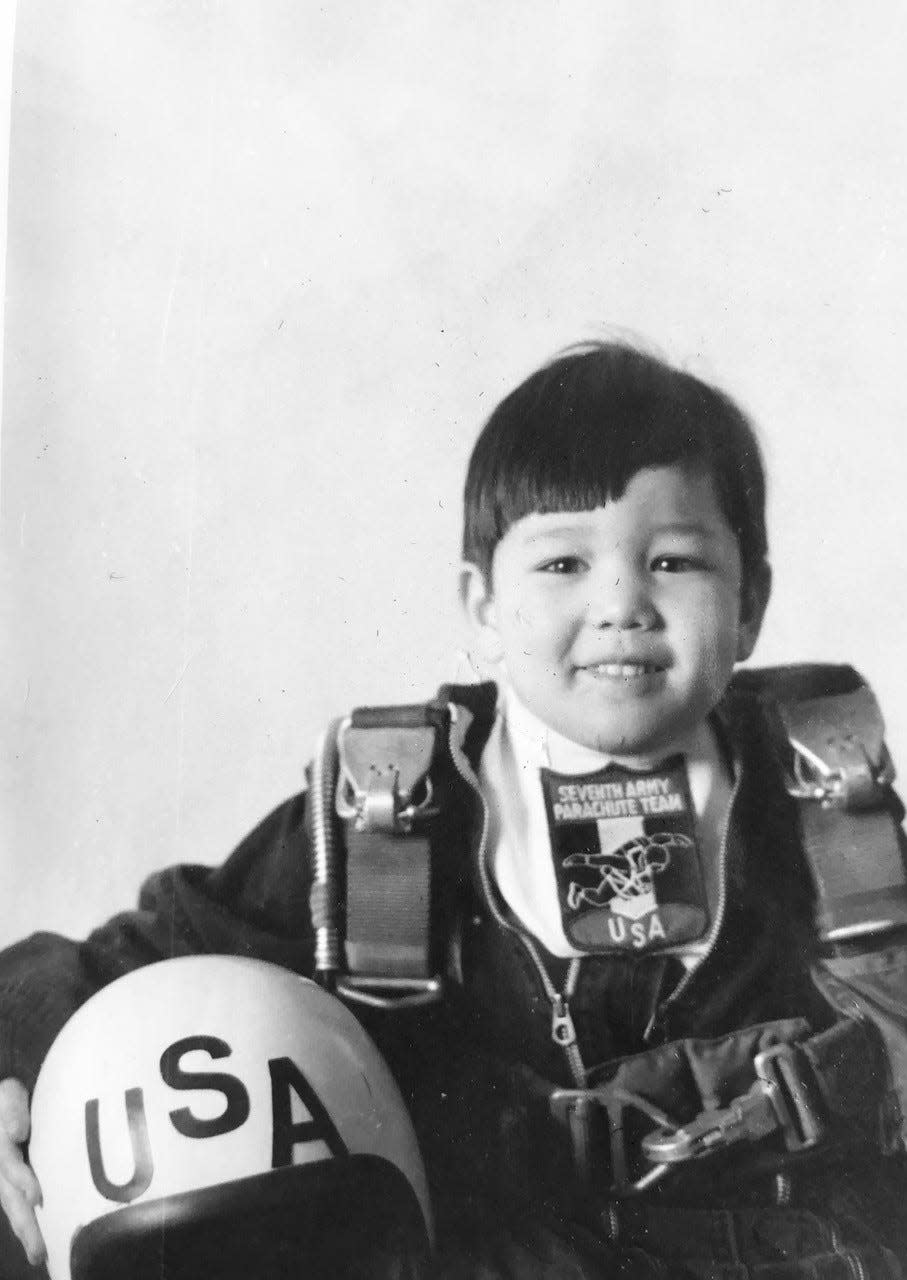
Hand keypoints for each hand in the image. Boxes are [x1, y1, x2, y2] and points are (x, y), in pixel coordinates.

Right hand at [0, 1079, 44, 1265]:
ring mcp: (3, 1175)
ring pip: (12, 1206)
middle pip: (10, 1197)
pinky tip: (38, 1243)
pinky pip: (15, 1203)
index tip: (36, 1196)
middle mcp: (0, 1165)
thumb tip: (17, 1133)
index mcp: (1, 1146)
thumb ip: (13, 1109)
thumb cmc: (9, 1096)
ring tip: (39, 1254)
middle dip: (24, 1223)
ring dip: (26, 1230)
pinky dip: (24, 1223)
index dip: (21, 1180)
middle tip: (39, 1250)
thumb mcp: (8, 1094)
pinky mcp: (9, 1180)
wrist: (5, 1102)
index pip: (10, 1166)